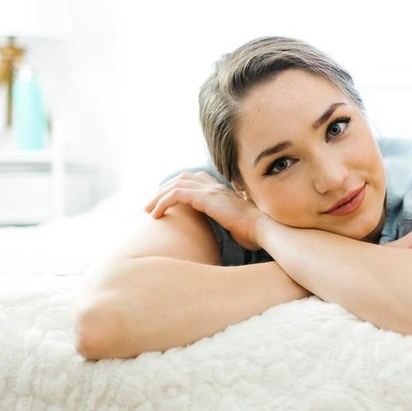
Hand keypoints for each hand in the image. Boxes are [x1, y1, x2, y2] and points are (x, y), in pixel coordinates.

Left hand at [145, 171, 262, 248]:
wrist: (263, 229)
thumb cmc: (252, 231)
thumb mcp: (235, 222)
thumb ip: (224, 219)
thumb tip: (221, 228)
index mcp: (221, 189)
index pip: (194, 178)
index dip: (177, 186)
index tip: (165, 200)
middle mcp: (214, 186)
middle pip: (181, 178)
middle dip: (162, 190)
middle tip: (150, 206)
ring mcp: (210, 190)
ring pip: (175, 185)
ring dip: (158, 197)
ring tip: (148, 211)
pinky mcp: (206, 198)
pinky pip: (176, 195)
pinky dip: (163, 202)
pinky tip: (157, 215)